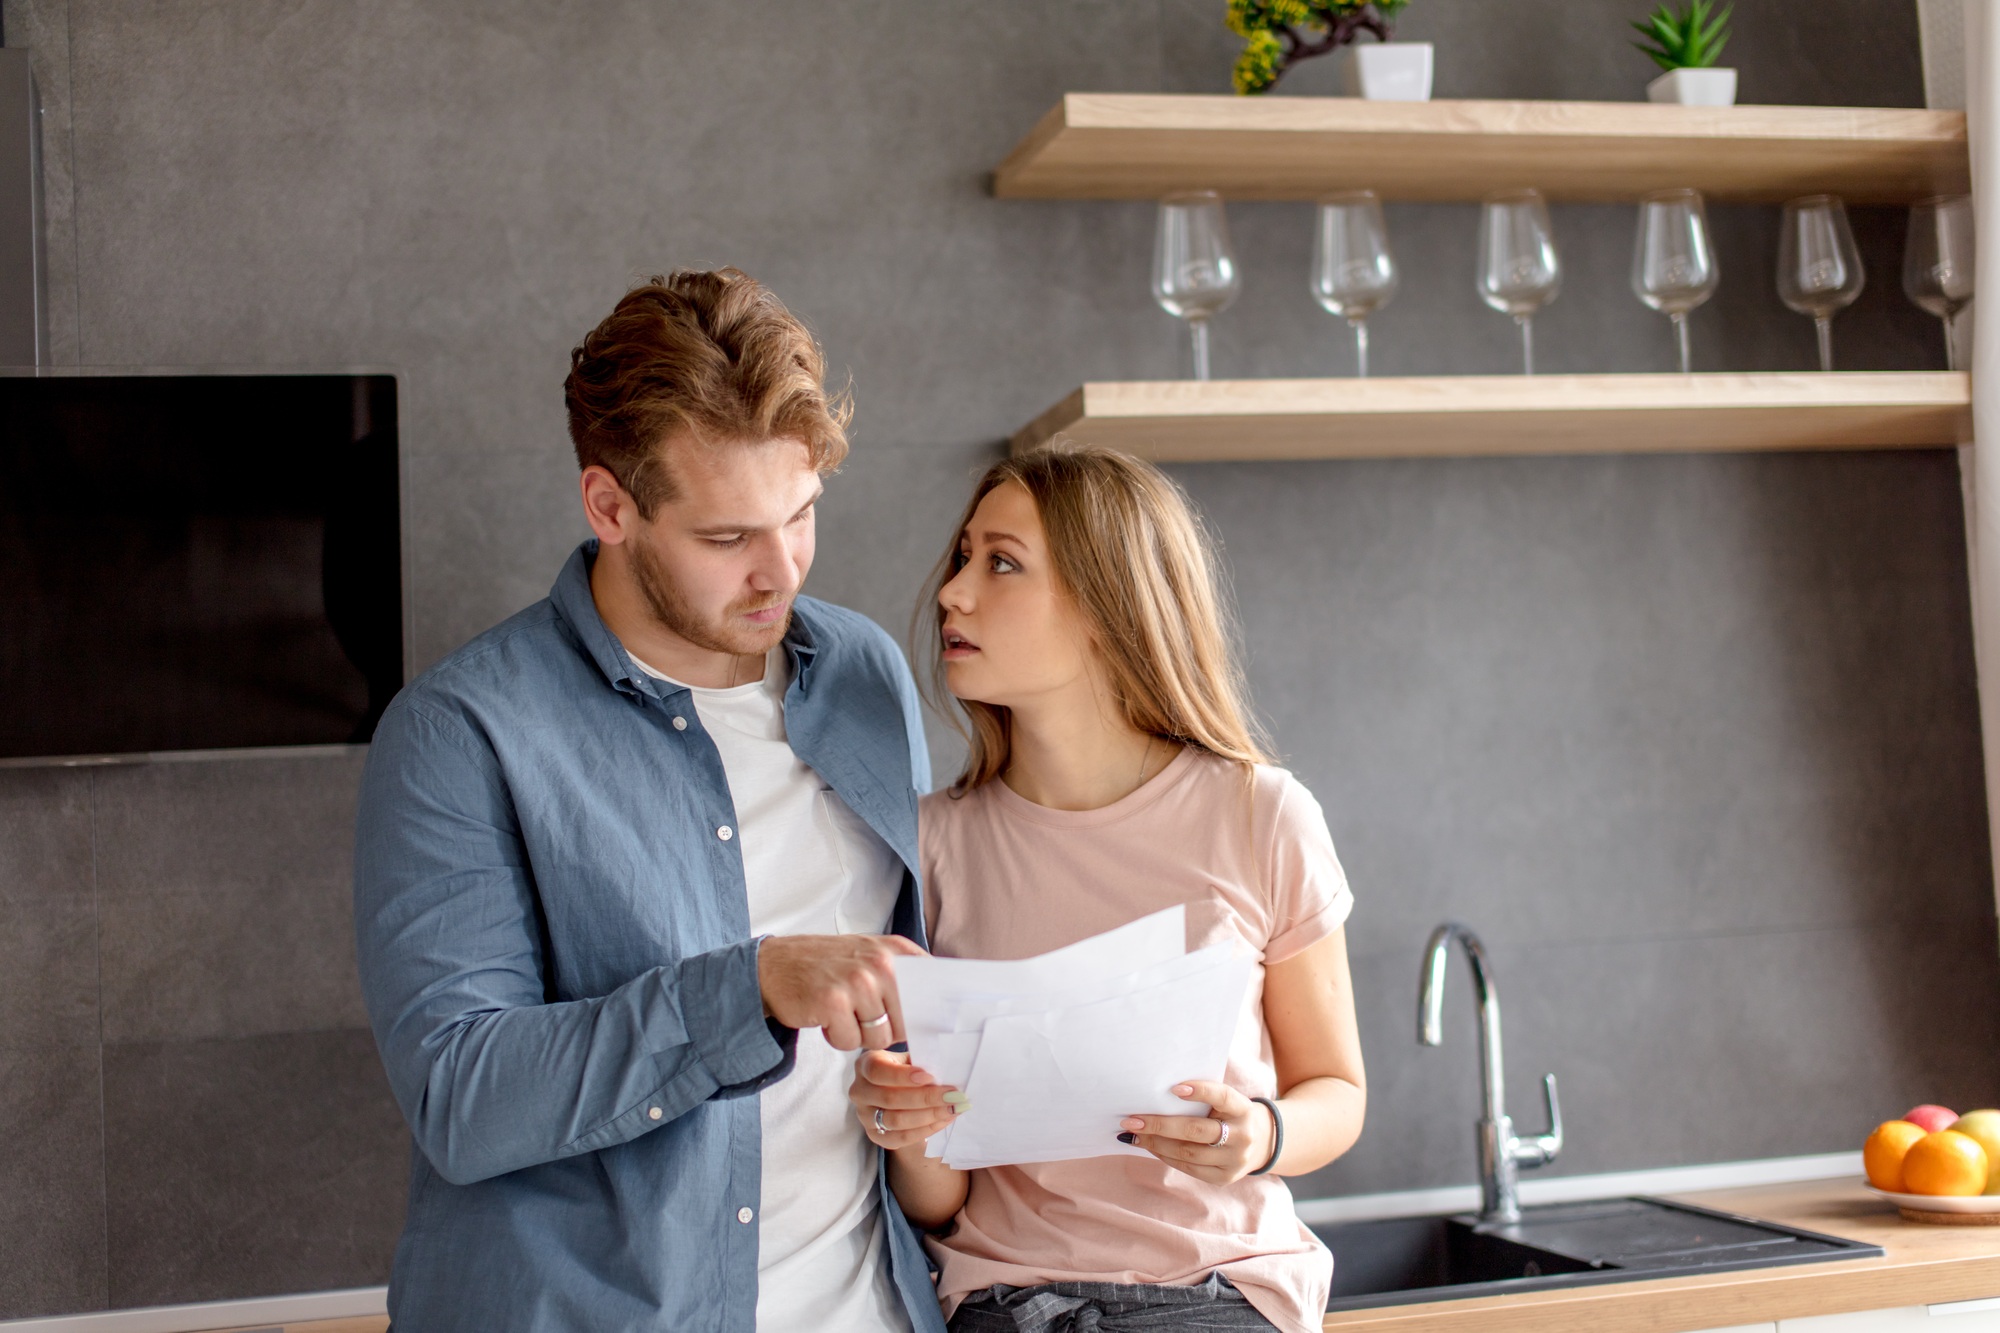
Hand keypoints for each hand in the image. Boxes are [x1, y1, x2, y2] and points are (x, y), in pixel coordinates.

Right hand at [757, 934, 923, 1050]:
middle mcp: (881, 963)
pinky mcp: (832, 1002)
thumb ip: (903, 977)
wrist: (773, 965)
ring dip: (859, 1035)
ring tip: (842, 1013)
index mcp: (897, 950)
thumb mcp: (871, 956)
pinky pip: (850, 1043)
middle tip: (862, 1015)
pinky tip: (825, 1018)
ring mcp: (856, 981)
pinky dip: (837, 1038)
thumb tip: (937, 1014)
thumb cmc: (827, 966)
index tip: (924, 1028)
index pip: (934, 991)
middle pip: (906, 1024)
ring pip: (879, 1038)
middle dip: (886, 1030)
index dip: (928, 1016)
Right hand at [849, 1050, 963, 1149]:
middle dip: (926, 1098)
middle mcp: (859, 1091)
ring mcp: (864, 1115)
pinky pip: (900, 1138)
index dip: (902, 1076)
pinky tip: (943, 1120)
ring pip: (896, 1120)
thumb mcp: (910, 1059)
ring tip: (953, 1108)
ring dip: (929, 1116)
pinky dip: (925, 1130)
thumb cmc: (907, 1069)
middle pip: (890, 1098)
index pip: (878, 1071)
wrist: (897, 1091)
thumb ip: (921, 1062)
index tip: (930, 1077)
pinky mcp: (874, 1135)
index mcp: (866, 1065)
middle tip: (953, 1095)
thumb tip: (945, 1071)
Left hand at [1120, 1081, 1274, 1184]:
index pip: (1223, 1097)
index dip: (1201, 1091)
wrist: (1261, 1143)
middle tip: (1131, 1119)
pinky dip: (1165, 1156)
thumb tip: (1156, 1095)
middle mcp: (1242, 1136)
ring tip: (1133, 1135)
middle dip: (1159, 1124)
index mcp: (1243, 1109)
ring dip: (1155, 1143)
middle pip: (1196, 1130)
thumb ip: (1204, 1098)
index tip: (1174, 1088)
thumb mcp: (1227, 1102)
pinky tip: (1150, 1146)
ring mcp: (1234, 1160)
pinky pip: (1188, 1168)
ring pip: (1188, 1153)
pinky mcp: (1223, 1178)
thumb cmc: (1230, 1113)